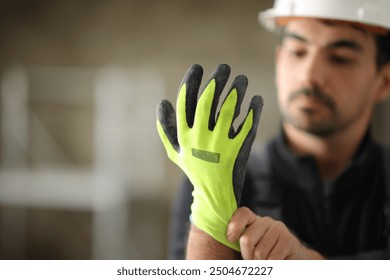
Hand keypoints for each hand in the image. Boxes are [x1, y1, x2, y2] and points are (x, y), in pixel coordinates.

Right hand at [156, 64, 262, 250]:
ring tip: (242, 78)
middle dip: (215, 80)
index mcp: (184, 136)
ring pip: (228, 110)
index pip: (185, 102)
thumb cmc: (194, 169)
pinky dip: (253, 111)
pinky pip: (247, 126)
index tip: (197, 67)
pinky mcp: (238, 151)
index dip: (190, 81)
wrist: (214, 194)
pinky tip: (256, 98)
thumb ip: (166, 129)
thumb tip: (162, 103)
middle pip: (207, 101)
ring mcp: (219, 145)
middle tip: (224, 67)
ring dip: (236, 90)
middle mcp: (199, 138)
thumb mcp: (175, 152)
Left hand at [227, 207, 323, 258]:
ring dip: (260, 263)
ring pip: (259, 253)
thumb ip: (241, 241)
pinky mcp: (288, 239)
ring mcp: (277, 228)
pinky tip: (275, 262)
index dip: (234, 226)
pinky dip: (271, 266)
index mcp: (253, 220)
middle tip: (252, 260)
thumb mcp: (252, 245)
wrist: (292, 258)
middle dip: (247, 255)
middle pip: (247, 239)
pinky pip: (272, 258)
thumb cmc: (266, 253)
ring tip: (265, 261)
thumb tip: (228, 241)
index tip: (230, 239)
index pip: (242, 214)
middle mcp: (265, 221)